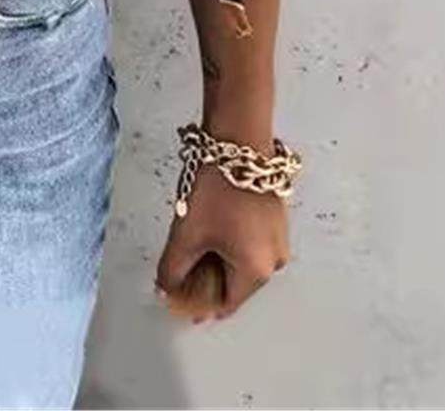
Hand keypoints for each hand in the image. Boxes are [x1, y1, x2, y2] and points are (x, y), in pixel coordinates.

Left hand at [155, 165, 289, 322]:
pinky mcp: (274, 218)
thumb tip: (166, 290)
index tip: (174, 292)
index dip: (196, 302)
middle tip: (177, 259)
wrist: (237, 141)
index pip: (224, 303)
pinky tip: (208, 221)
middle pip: (233, 282)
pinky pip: (249, 241)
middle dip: (203, 276)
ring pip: (240, 260)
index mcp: (257, 271)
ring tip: (190, 233)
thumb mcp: (186, 233)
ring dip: (215, 255)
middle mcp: (275, 260)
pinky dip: (228, 239)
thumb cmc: (215, 188)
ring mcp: (278, 238)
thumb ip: (172, 269)